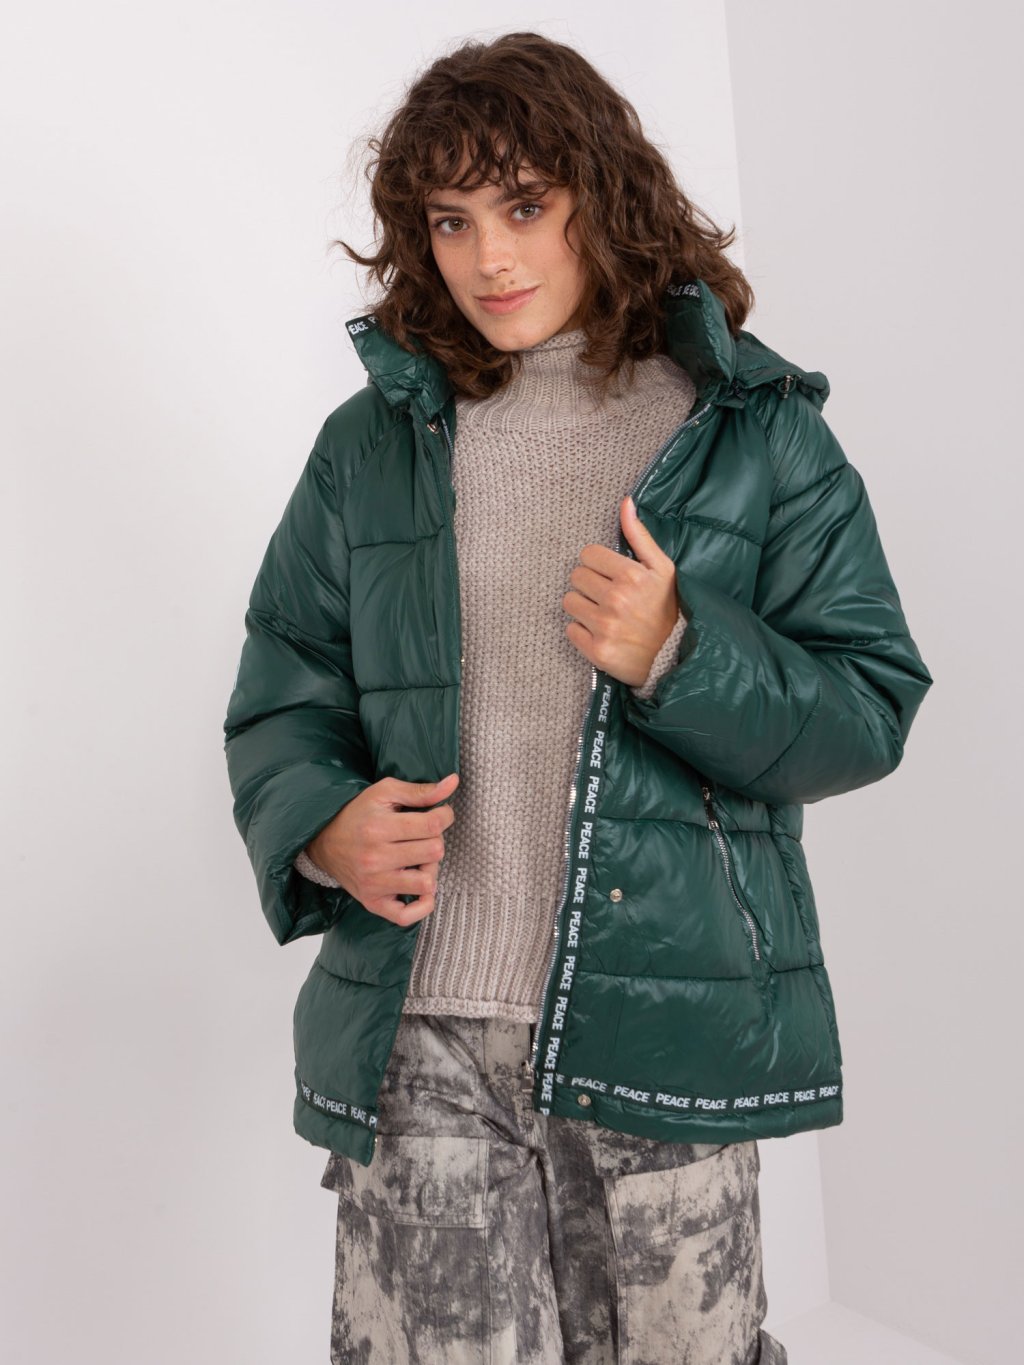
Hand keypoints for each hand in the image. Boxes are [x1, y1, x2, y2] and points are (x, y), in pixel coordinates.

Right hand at [306, 772, 458, 926]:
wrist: (324, 841)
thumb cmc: (359, 814)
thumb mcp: (385, 793)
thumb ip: (421, 790)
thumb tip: (453, 783)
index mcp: (379, 827)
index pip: (432, 825)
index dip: (445, 816)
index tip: (440, 814)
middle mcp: (375, 858)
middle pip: (434, 852)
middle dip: (436, 841)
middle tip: (424, 837)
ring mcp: (374, 883)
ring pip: (426, 883)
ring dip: (430, 870)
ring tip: (419, 861)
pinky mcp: (373, 902)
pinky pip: (407, 916)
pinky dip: (422, 905)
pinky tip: (419, 887)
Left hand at [562, 495, 683, 686]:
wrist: (673, 658)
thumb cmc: (667, 609)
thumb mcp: (662, 569)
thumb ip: (639, 535)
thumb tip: (625, 502)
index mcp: (631, 576)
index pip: (588, 555)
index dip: (598, 564)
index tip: (611, 575)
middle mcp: (616, 600)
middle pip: (576, 576)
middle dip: (590, 584)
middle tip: (608, 596)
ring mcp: (605, 626)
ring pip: (569, 602)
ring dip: (583, 607)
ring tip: (604, 614)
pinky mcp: (596, 650)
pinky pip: (570, 630)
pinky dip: (582, 632)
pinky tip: (601, 632)